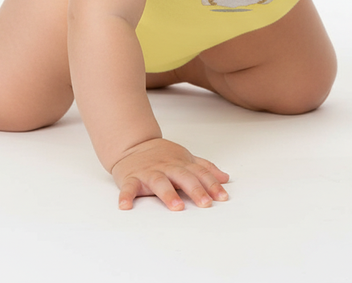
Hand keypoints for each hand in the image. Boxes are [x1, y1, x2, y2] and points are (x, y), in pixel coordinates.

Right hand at [111, 138, 229, 210]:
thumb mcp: (185, 158)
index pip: (199, 173)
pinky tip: (125, 206)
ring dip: (168, 194)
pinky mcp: (131, 178)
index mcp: (181, 163)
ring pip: (159, 182)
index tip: (223, 197)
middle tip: (205, 203)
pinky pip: (129, 187)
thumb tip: (225, 178)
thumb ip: (205, 168)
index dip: (212, 184)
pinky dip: (126, 196)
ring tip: (176, 206)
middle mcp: (167, 167)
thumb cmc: (162, 155)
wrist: (133, 144)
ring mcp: (149, 172)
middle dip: (195, 190)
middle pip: (183, 177)